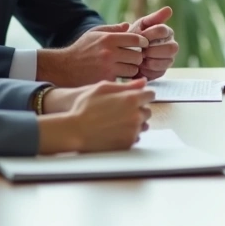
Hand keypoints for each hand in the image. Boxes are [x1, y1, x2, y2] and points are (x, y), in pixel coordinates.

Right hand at [38, 23, 148, 85]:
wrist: (64, 68)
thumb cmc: (81, 49)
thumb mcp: (94, 33)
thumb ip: (112, 29)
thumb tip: (128, 25)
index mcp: (108, 39)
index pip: (135, 39)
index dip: (142, 42)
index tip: (142, 45)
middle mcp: (109, 53)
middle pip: (137, 56)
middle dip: (137, 58)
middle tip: (132, 59)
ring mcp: (108, 68)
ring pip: (133, 70)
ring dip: (132, 69)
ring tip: (125, 68)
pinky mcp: (106, 80)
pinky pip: (124, 80)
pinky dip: (124, 79)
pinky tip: (120, 76)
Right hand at [38, 80, 154, 153]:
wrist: (74, 131)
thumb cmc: (85, 107)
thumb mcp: (102, 88)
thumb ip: (126, 85)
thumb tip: (143, 82)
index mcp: (131, 99)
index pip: (150, 95)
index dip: (142, 95)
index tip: (134, 97)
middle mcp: (136, 115)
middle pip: (147, 111)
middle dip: (138, 109)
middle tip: (121, 110)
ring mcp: (133, 131)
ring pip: (143, 125)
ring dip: (135, 122)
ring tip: (117, 121)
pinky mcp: (128, 143)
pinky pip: (135, 137)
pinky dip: (129, 134)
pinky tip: (115, 130)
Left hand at [127, 7, 178, 79]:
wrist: (124, 53)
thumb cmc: (134, 36)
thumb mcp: (141, 25)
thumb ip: (154, 17)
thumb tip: (169, 9)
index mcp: (167, 31)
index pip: (162, 30)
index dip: (149, 34)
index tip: (138, 36)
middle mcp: (172, 45)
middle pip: (171, 48)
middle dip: (154, 50)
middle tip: (141, 51)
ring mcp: (169, 58)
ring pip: (168, 61)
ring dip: (152, 60)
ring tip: (140, 58)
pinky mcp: (163, 70)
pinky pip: (161, 71)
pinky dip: (149, 69)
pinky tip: (141, 66)